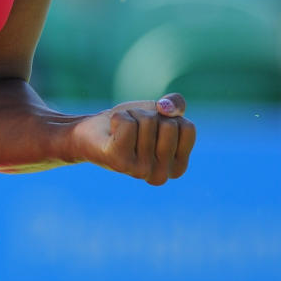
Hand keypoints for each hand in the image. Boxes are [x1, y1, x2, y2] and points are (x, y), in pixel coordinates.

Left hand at [70, 92, 195, 184]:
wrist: (92, 132)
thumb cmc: (129, 124)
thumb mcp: (158, 111)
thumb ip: (176, 105)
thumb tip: (167, 108)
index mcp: (177, 167)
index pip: (188, 128)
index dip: (169, 118)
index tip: (153, 128)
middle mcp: (161, 175)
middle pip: (169, 125)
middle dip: (149, 116)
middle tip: (133, 129)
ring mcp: (141, 171)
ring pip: (147, 121)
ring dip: (132, 116)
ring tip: (120, 131)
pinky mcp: (119, 162)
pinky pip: (128, 124)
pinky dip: (118, 118)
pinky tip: (111, 132)